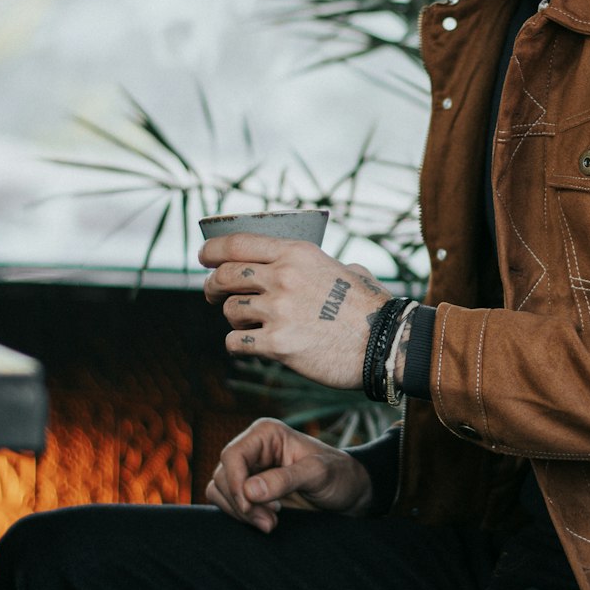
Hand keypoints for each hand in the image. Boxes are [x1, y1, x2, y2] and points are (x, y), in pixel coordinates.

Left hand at [199, 233, 392, 390]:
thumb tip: (318, 270)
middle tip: (213, 295)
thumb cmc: (372, 307)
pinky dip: (238, 345)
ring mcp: (278, 311)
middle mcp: (283, 277)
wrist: (385, 343)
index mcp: (297, 254)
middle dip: (212, 285)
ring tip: (249, 326)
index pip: (238, 243)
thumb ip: (322, 266)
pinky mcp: (277, 344)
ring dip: (234, 319)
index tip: (203, 257)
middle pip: (225, 275)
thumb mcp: (347, 270)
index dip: (212, 250)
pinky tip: (251, 346)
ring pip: (230, 310)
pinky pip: (236, 343)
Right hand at [205, 417, 372, 531]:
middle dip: (241, 503)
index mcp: (266, 434)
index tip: (252, 508)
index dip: (235, 484)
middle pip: (222, 475)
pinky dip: (240, 516)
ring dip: (240, 512)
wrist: (348, 493)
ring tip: (271, 522)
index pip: (232, 456)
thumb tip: (249, 490)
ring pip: (219, 490)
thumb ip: (286, 480)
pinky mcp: (248, 489)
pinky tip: (267, 520)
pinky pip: (226, 502)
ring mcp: (248, 469)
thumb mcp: (319, 475)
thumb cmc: (338, 475)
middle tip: (270, 521)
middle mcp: (252, 448)